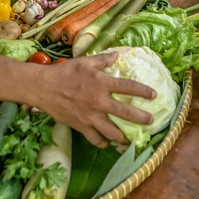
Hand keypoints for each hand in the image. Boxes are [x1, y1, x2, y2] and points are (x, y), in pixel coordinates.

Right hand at [33, 53, 155, 147]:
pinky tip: (108, 143)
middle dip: (141, 118)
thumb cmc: (65, 72)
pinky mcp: (81, 126)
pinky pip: (95, 139)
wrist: (44, 87)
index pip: (128, 87)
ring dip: (124, 137)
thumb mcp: (85, 62)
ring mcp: (90, 116)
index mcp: (101, 83)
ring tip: (132, 140)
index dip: (143, 91)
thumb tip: (117, 55)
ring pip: (112, 132)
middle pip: (126, 113)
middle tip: (150, 121)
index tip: (154, 95)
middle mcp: (99, 101)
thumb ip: (103, 59)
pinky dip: (103, 143)